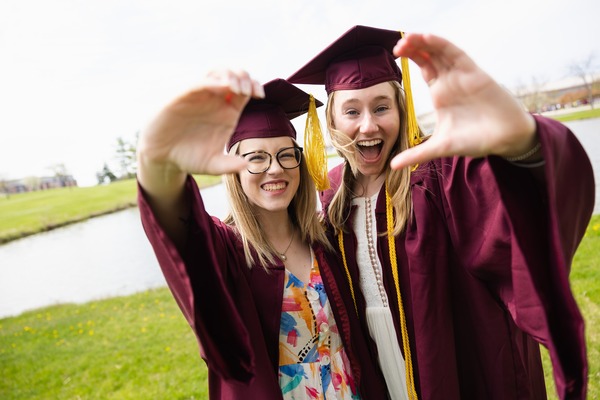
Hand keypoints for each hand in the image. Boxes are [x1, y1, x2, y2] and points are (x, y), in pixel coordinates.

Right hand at [138, 69, 264, 176]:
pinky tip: (221, 88)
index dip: (254, 86)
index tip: (260, 95)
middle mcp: (215, 100)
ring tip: (236, 88)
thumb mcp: (213, 164)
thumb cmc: (188, 157)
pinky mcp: (183, 97)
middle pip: (235, 76)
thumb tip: (247, 165)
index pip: (246, 90)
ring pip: (217, 72)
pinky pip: (198, 83)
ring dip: (229, 75)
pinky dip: (211, 82)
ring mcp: (199, 97)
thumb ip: (230, 165)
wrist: (162, 156)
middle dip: (245, 78)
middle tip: (249, 91)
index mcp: (228, 112)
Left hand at [390, 33, 536, 169]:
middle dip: (413, 47)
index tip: (393, 54)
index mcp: (441, 94)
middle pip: (429, 56)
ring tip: (408, 38)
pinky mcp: (475, 74)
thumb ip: (417, 154)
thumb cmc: (476, 140)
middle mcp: (450, 81)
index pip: (423, 68)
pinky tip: (429, 38)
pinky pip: (456, 54)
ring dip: (424, 43)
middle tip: (396, 46)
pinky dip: (443, 45)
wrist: (505, 140)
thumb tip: (393, 166)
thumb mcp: (441, 147)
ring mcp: (462, 76)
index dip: (410, 58)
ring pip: (440, 52)